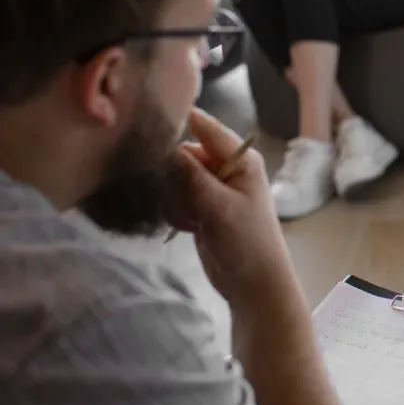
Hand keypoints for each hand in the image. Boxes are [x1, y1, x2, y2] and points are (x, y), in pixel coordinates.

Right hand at [172, 109, 292, 305]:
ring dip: (176, 199)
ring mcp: (213, 188)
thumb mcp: (218, 205)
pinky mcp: (201, 207)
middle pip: (185, 154)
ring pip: (175, 178)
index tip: (149, 128)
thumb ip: (191, 175)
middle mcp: (227, 168)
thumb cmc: (246, 240)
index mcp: (241, 158)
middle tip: (183, 199)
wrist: (253, 282)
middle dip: (175, 175)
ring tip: (192, 219)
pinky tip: (189, 228)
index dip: (179, 122)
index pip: (205, 127)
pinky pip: (175, 199)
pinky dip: (177, 212)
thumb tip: (165, 146)